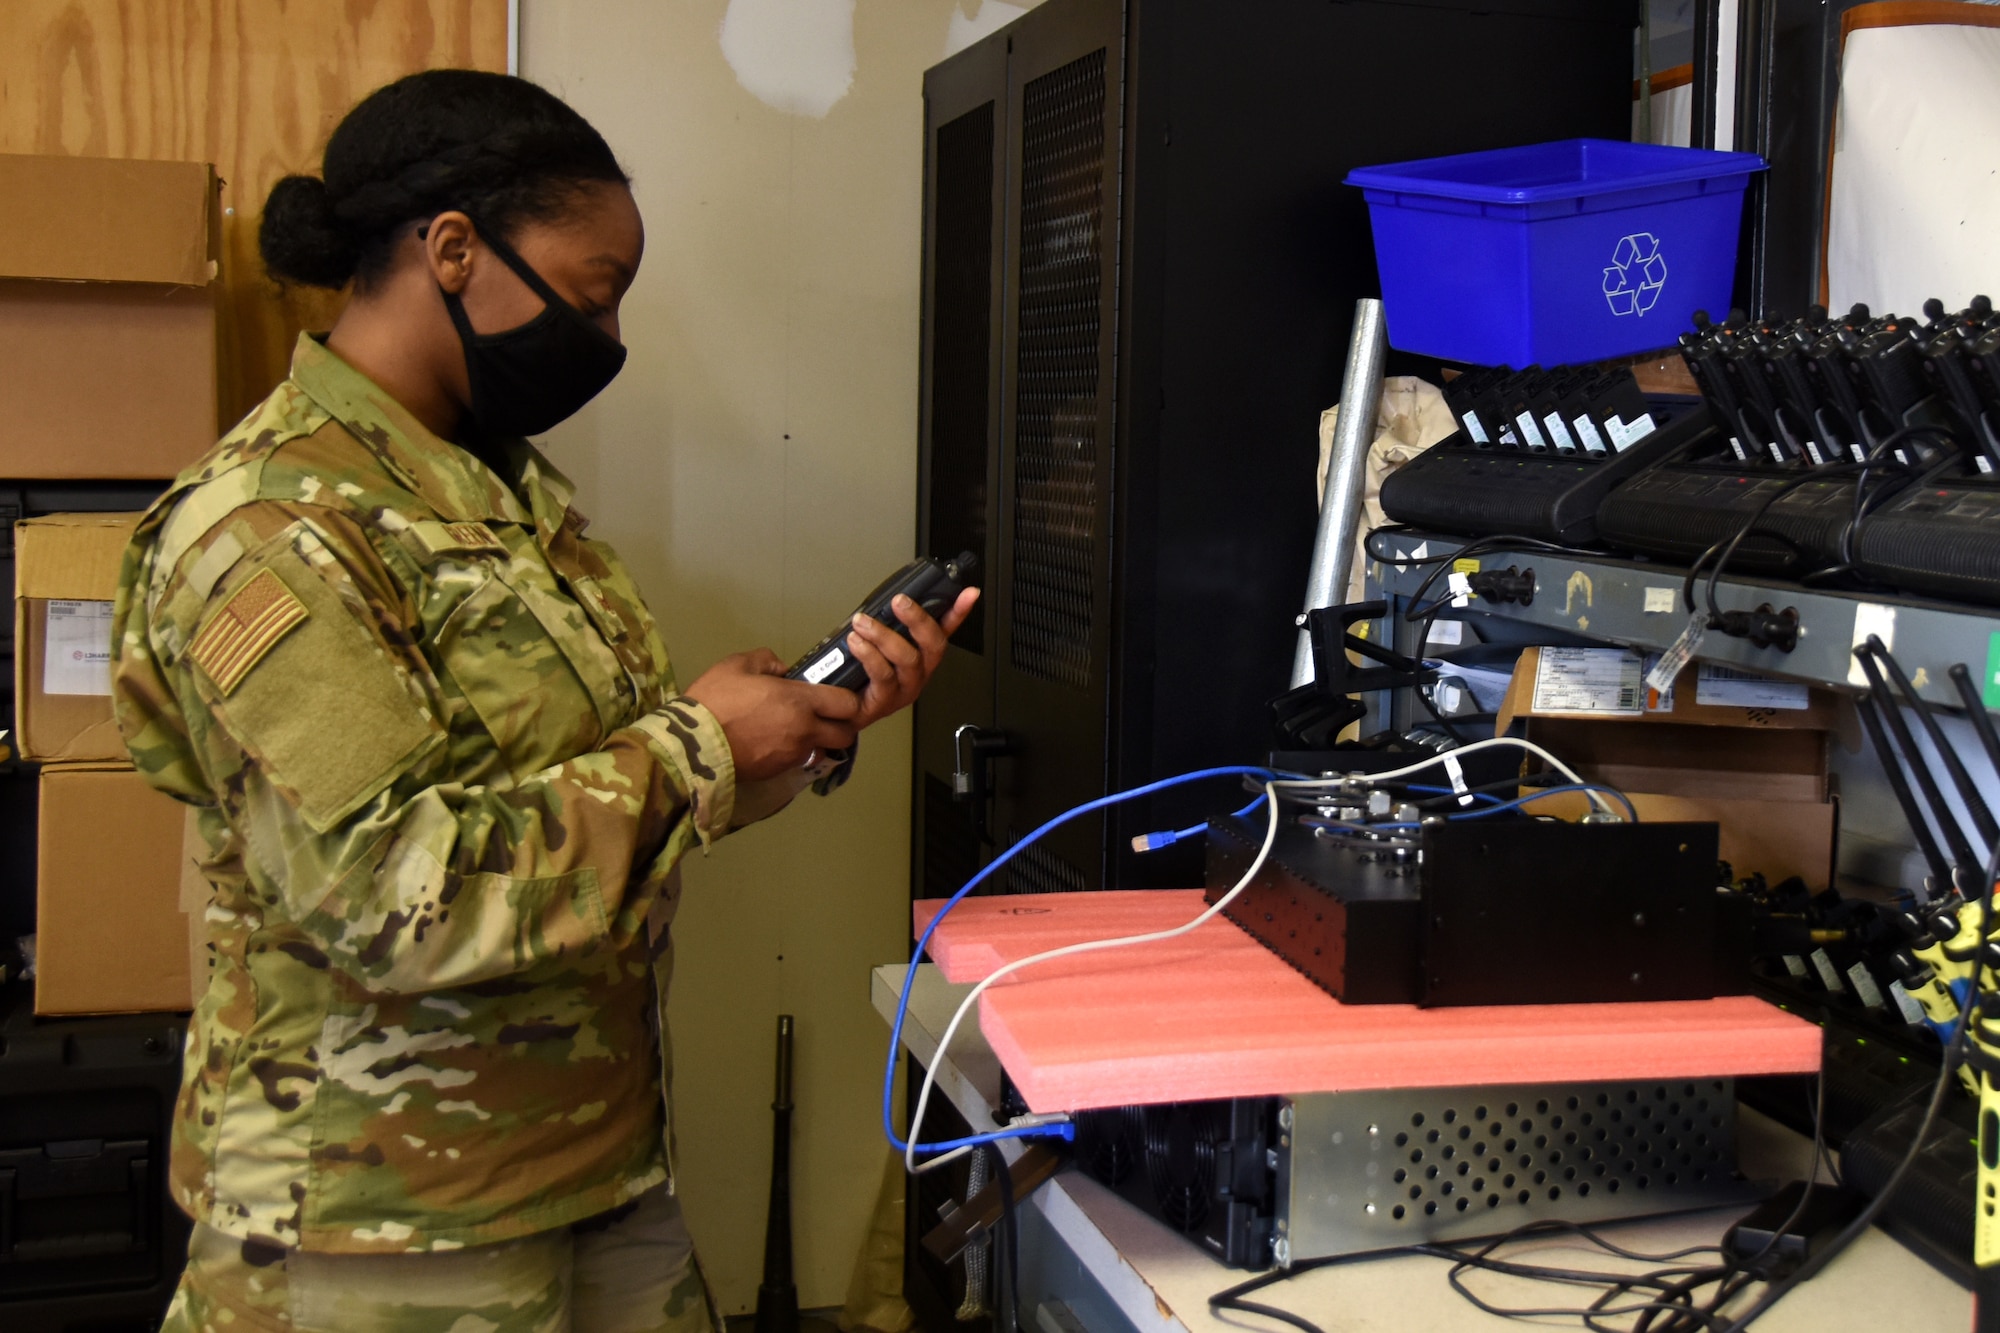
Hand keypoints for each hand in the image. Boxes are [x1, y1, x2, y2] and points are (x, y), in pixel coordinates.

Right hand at [682, 649, 860, 782]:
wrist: (692, 744)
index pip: (847, 703)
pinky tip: (774, 742)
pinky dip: (794, 752)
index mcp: (800, 700)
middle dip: (842, 725)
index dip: (847, 699)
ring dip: (817, 740)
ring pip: (823, 749)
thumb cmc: (715, 699)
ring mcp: (793, 754)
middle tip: (826, 716)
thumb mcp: (738, 665)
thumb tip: (783, 670)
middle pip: (846, 734)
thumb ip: (767, 661)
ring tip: (795, 730)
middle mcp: (805, 730)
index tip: (836, 695)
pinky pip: (798, 760)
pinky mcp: (779, 771)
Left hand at [846, 586, 980, 728]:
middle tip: (899, 601)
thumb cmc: (859, 675)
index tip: (969, 593)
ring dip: (883, 635)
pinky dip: (868, 654)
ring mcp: (904, 689)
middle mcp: (918, 673)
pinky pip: (883, 676)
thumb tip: (891, 598)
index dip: (959, 611)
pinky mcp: (885, 702)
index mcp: (921, 656)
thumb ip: (887, 624)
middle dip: (918, 619)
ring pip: (907, 659)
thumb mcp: (874, 644)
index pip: (946, 629)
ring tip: (862, 622)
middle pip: (933, 644)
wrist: (838, 712)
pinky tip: (855, 642)